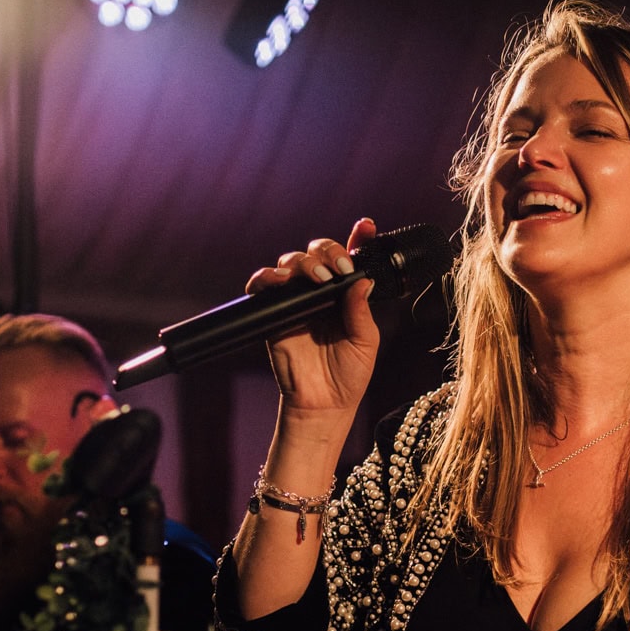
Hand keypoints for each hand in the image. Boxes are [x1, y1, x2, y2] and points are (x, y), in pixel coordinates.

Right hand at [247, 218, 381, 419]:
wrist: (323, 404)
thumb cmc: (348, 375)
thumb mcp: (365, 342)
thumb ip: (361, 310)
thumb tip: (362, 279)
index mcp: (346, 295)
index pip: (349, 258)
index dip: (358, 237)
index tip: (367, 226)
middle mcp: (320, 292)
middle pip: (318, 251)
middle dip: (328, 251)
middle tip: (338, 270)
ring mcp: (295, 300)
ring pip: (291, 261)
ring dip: (304, 263)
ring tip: (318, 279)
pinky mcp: (273, 313)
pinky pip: (262, 284)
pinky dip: (267, 276)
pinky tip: (280, 280)